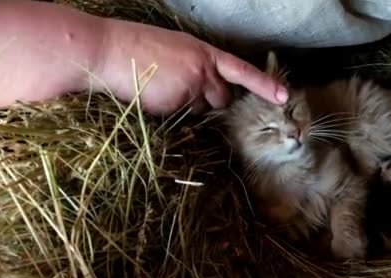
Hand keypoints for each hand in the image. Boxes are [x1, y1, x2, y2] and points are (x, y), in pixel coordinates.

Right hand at [96, 18, 287, 114]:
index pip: (241, 70)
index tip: (284, 95)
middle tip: (177, 87)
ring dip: (186, 105)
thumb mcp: (173, 49)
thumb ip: (194, 66)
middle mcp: (203, 70)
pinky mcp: (176, 104)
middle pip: (221, 98)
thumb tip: (201, 87)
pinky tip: (150, 95)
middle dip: (208, 100)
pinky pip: (179, 116)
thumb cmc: (133, 47)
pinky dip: (167, 110)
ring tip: (159, 87)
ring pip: (199, 109)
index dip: (264, 84)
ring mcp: (191, 88)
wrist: (106, 51)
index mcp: (203, 52)